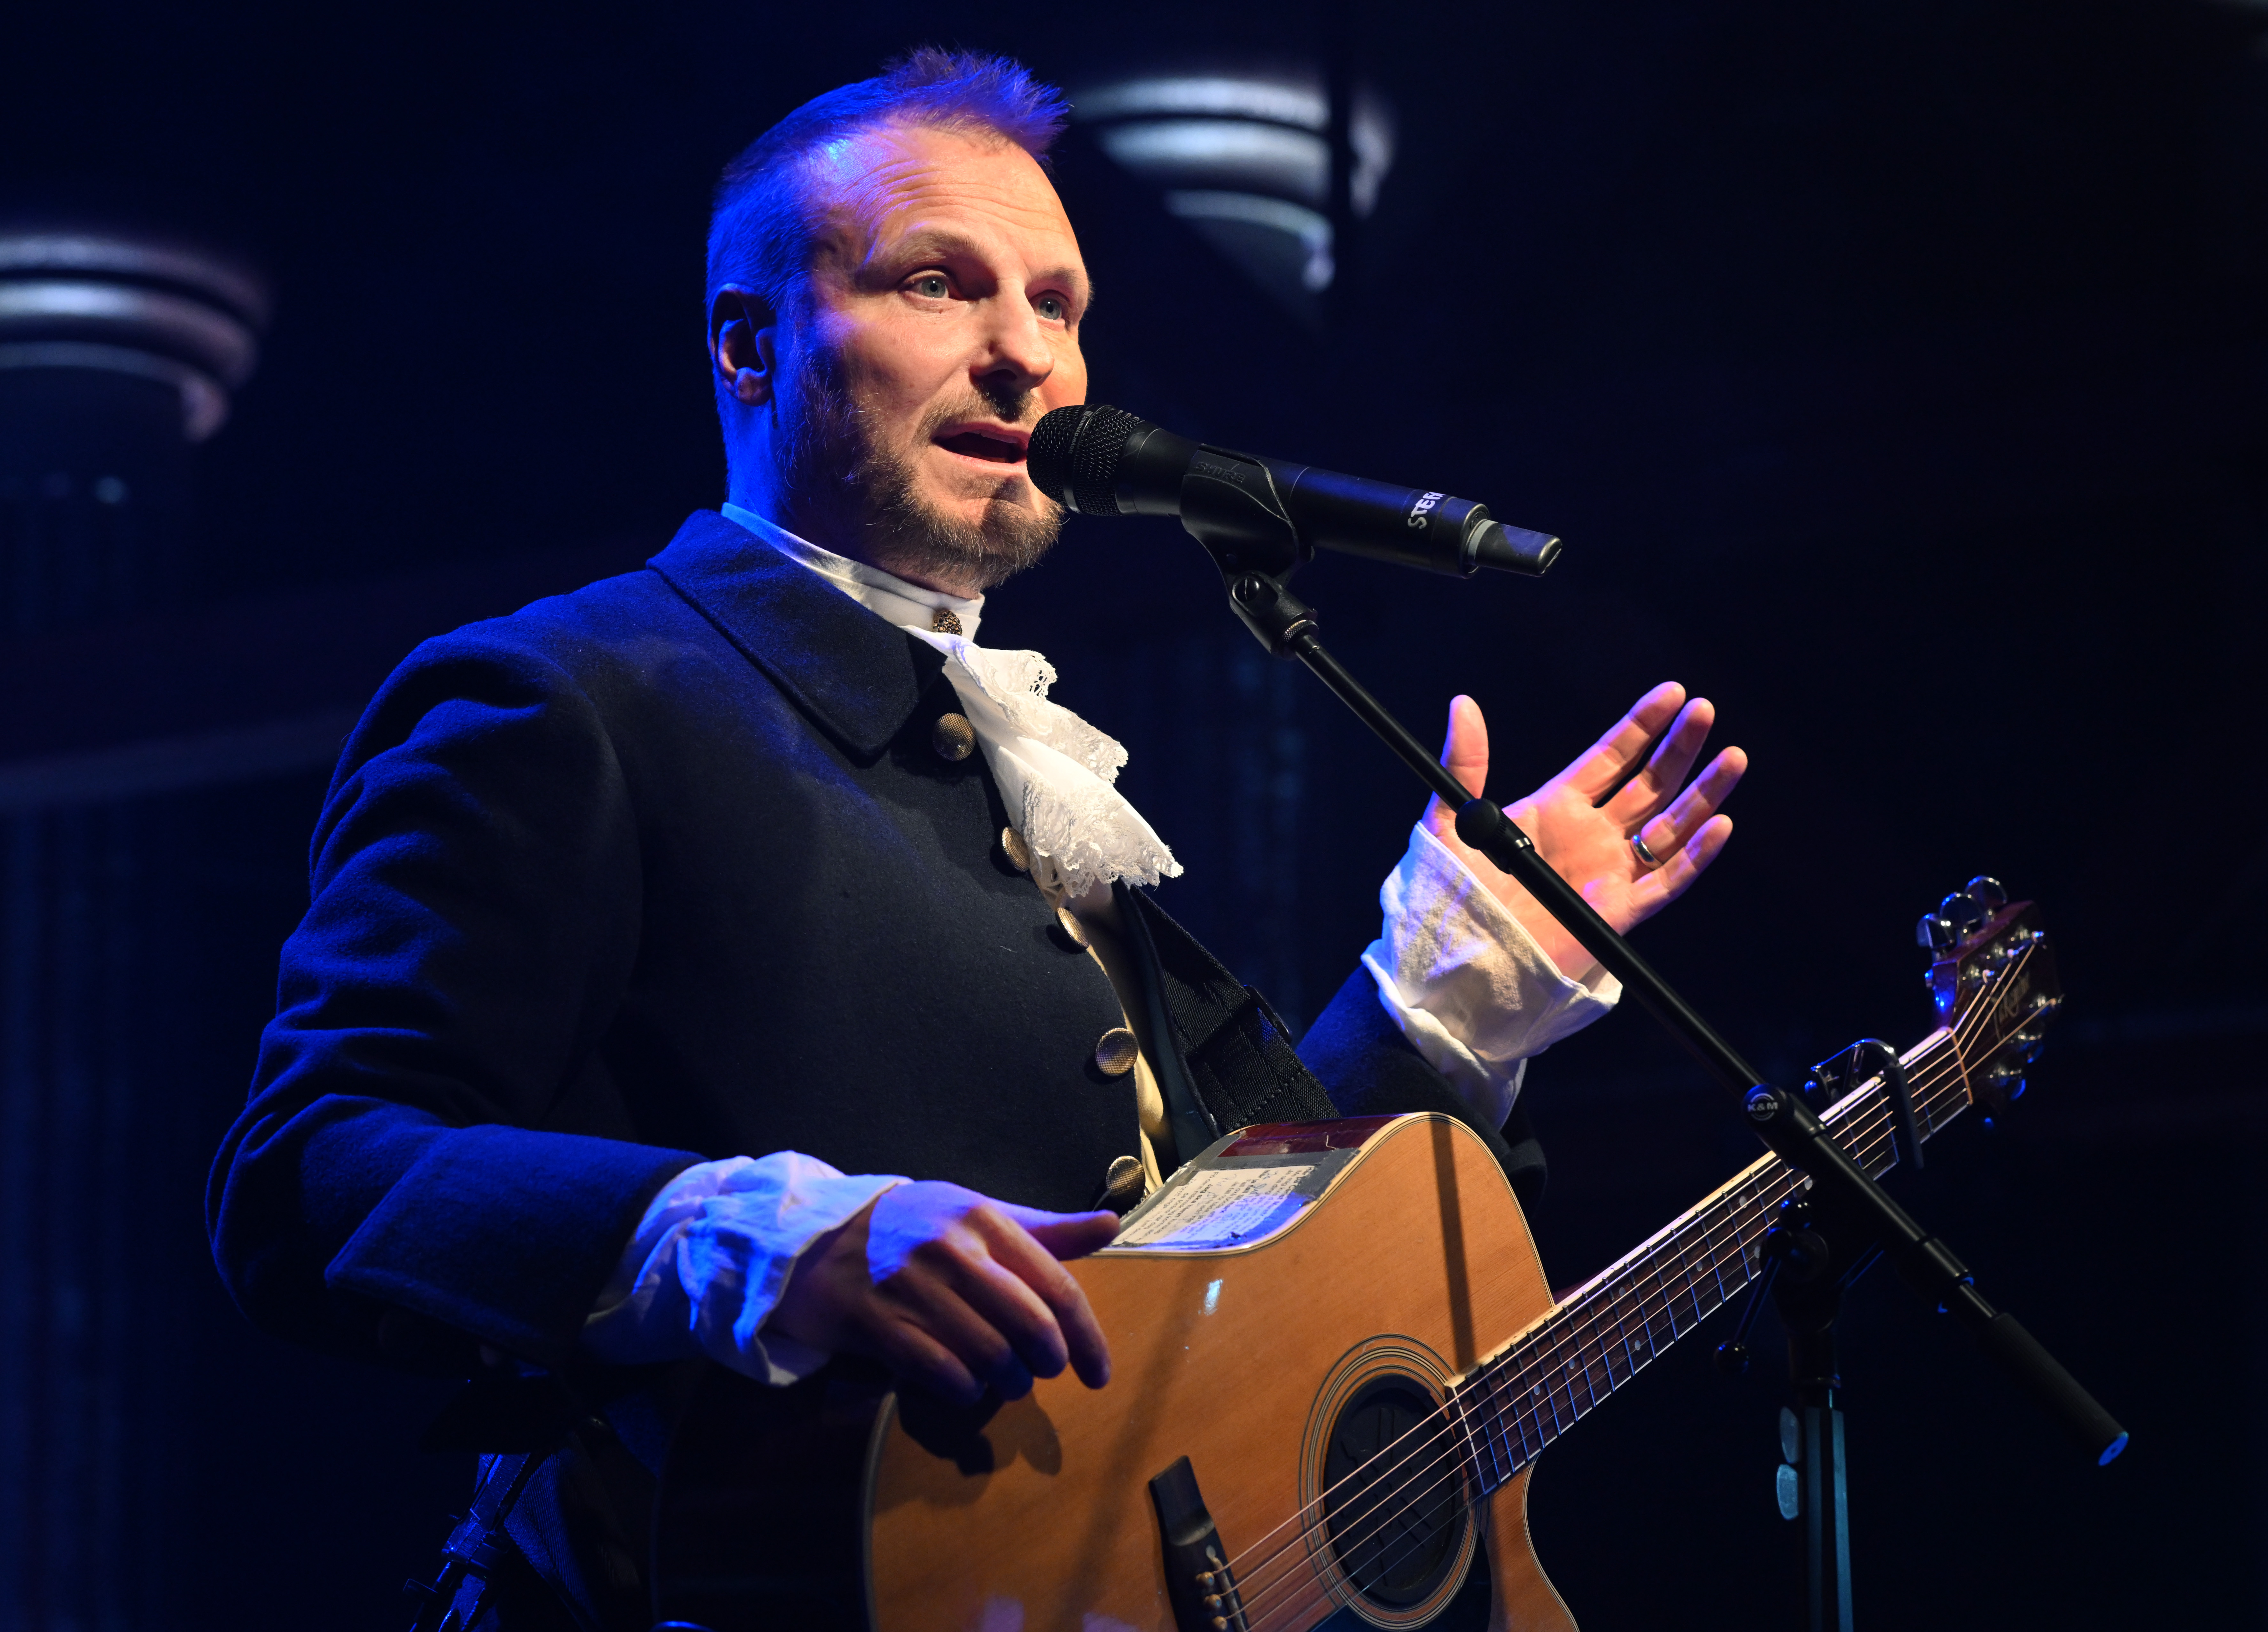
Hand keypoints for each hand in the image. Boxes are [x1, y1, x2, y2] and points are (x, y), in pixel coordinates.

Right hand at [769, 1180, 1118, 1403]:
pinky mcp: (874, 1319)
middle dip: (1047, 1363)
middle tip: (1043, 1373)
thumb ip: (1046, 1230)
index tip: (1099, 1375)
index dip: (1087, 1339)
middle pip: (1029, 1326)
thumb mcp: (979, 1216)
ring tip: (1006, 1382)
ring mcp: (909, 1285)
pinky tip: (965, 1388)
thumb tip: (1112, 1225)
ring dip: (1007, 1382)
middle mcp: (950, 1249)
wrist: (822, 1236)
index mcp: (983, 1219)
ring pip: (988, 1354)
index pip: (1056, 1288)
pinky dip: (963, 1391)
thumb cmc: (916, 1228)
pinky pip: (939, 1371)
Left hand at [1421, 683, 1746, 980]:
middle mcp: (1589, 838)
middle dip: (1680, 749)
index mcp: (1554, 810)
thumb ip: (1466, 763)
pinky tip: (1718, 825)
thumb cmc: (1450, 894)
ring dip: (1703, 794)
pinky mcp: (1618, 912)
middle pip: (1649, 784)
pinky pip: (1667, 880)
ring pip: (1670, 827)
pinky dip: (1696, 855)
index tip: (1673, 692)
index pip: (1611, 758)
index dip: (1642, 726)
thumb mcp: (1451, 820)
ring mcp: (1609, 874)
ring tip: (1732, 757)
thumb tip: (1463, 703)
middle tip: (1705, 711)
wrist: (1457, 960)